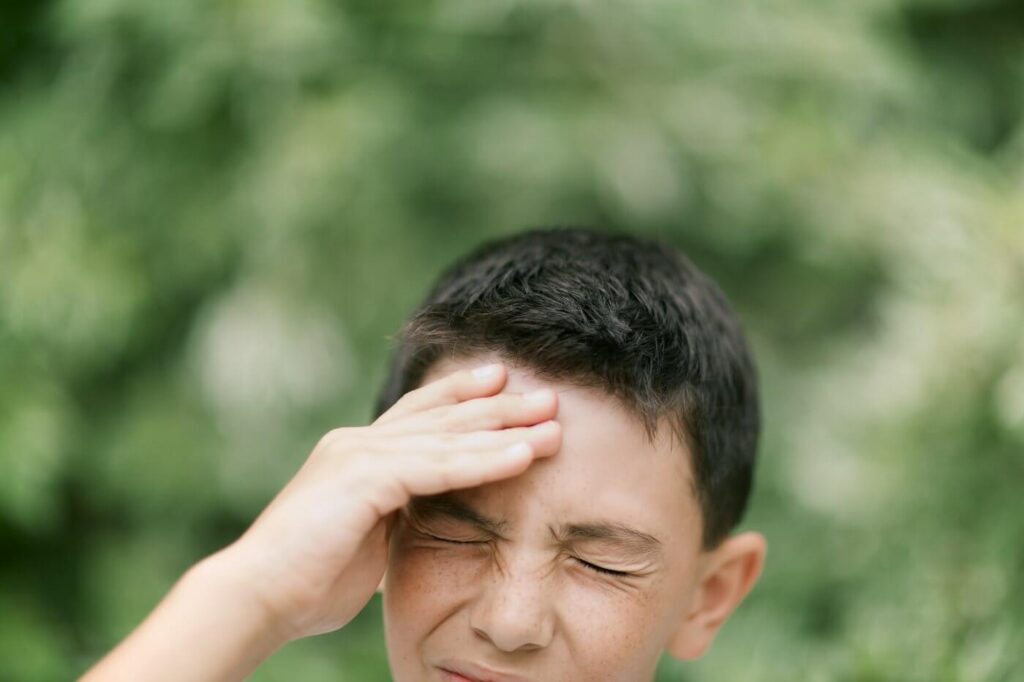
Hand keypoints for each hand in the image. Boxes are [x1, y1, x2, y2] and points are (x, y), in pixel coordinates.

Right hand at [222, 362, 561, 640]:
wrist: (258, 597)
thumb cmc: (307, 582)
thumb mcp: (367, 542)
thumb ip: (395, 521)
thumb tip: (423, 527)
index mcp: (358, 454)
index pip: (422, 415)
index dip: (463, 396)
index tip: (502, 382)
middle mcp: (359, 442)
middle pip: (443, 415)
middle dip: (498, 404)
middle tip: (547, 393)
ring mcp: (359, 454)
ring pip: (448, 435)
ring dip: (506, 428)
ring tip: (553, 421)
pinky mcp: (364, 476)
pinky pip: (439, 466)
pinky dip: (485, 459)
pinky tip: (525, 454)